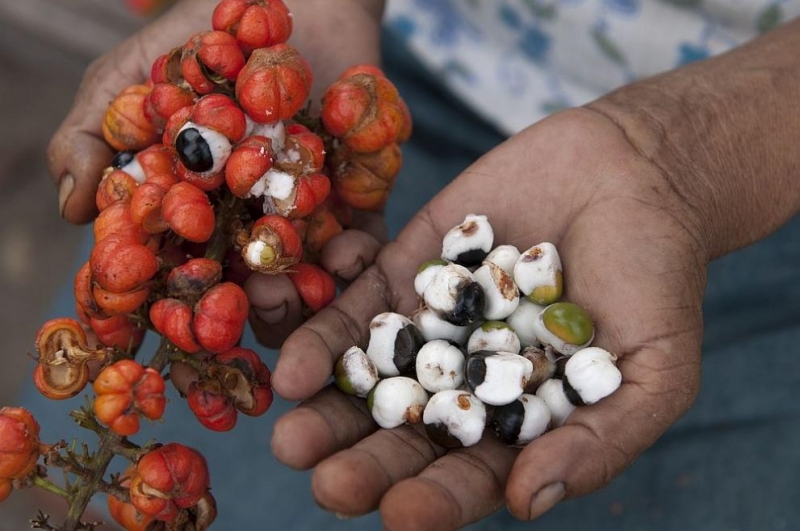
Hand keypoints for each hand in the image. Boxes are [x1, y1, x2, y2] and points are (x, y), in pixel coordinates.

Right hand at [45, 0, 386, 345]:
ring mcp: (305, 215)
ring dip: (298, 294)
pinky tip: (348, 251)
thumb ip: (92, 134)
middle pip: (245, 289)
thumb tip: (71, 209)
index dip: (169, 302)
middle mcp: (248, 224)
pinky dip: (357, 254)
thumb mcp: (130, 76)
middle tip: (241, 308)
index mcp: (193, 211)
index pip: (177, 271)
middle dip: (244, 308)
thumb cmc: (202, 35)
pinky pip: (363, 239)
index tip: (165, 325)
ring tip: (286, 289)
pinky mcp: (357, 197)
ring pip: (303, 278)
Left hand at [269, 107, 707, 528]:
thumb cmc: (658, 277)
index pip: (471, 474)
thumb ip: (598, 441)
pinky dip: (325, 337)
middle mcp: (463, 378)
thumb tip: (527, 503)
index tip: (403, 517)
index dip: (438, 500)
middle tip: (327, 485)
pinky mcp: (405, 268)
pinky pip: (357, 307)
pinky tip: (293, 369)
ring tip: (292, 440)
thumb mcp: (654, 371)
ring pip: (369, 379)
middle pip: (405, 435)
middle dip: (366, 464)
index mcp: (517, 419)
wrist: (634, 171)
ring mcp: (428, 323)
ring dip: (329, 412)